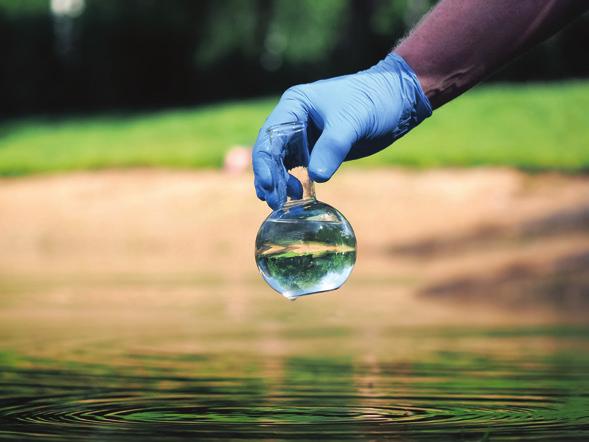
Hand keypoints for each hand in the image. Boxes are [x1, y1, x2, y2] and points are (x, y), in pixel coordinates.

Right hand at [253, 52, 431, 209]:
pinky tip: (296, 197)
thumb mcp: (353, 122)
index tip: (269, 185)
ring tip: (281, 204)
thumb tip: (316, 177)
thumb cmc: (373, 101)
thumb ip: (333, 147)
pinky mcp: (316, 150)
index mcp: (295, 105)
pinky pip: (297, 169)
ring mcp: (304, 136)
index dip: (265, 162)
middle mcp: (294, 120)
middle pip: (270, 152)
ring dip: (278, 183)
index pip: (270, 136)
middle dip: (269, 177)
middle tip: (274, 202)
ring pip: (280, 163)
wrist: (396, 100)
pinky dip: (293, 183)